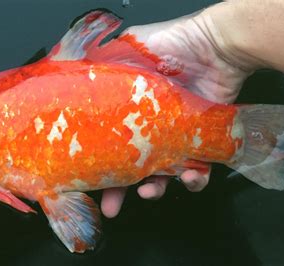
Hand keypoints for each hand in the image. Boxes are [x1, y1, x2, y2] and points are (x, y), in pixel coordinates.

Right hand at [101, 7, 252, 217]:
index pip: (109, 145)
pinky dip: (194, 180)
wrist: (213, 45)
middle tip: (111, 206)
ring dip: (156, 189)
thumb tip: (70, 67)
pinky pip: (199, 170)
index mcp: (130, 112)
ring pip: (164, 176)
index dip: (98, 165)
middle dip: (120, 190)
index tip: (86, 182)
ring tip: (150, 190)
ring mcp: (176, 136)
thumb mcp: (126, 47)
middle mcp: (151, 127)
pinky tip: (189, 176)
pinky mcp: (202, 141)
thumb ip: (99, 58)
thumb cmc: (171, 44)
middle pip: (132, 167)